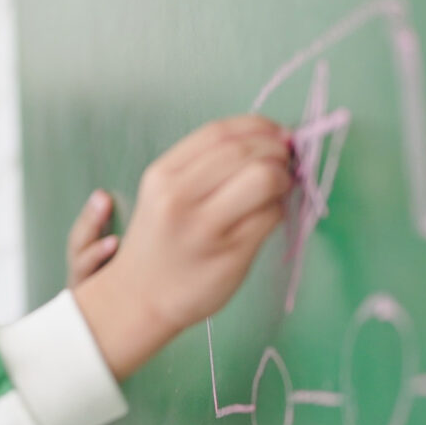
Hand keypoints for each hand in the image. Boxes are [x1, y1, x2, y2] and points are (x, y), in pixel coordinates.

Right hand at [73, 114, 292, 378]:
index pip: (220, 132)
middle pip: (246, 152)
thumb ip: (205, 166)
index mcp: (162, 175)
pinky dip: (279, 209)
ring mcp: (206, 227)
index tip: (275, 132)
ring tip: (279, 187)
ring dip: (284, 177)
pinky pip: (271, 216)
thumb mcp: (164, 194)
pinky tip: (269, 214)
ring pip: (265, 179)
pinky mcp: (232, 253)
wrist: (139, 298)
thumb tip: (269, 140)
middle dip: (277, 150)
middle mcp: (179, 197)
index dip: (257, 126)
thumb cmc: (158, 242)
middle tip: (286, 160)